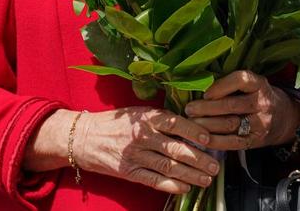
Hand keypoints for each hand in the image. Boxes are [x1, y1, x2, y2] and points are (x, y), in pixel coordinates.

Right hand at [69, 107, 217, 193]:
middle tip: (215, 165)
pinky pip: (154, 180)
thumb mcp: (139, 113)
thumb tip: (195, 123)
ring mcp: (135, 156)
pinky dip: (171, 185)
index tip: (209, 139)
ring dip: (191, 175)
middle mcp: (143, 137)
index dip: (194, 132)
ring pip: (168, 167)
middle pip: (176, 149)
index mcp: (147, 118)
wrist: (84, 138)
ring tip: (207, 179)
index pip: (176, 124)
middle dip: (199, 159)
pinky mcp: (129, 172)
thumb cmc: (117, 123)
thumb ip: (162, 118)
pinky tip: (186, 187)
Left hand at [183, 71, 299, 150]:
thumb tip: (198, 86)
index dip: (221, 86)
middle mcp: (262, 103)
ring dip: (206, 125)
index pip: (241, 80)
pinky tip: (201, 139)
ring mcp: (260, 123)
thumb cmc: (260, 98)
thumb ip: (232, 85)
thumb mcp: (254, 85)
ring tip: (191, 123)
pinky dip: (215, 141)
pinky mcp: (255, 140)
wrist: (285, 119)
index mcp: (260, 84)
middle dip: (206, 108)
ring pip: (230, 124)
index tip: (205, 92)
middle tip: (189, 109)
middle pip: (231, 105)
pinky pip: (233, 142)